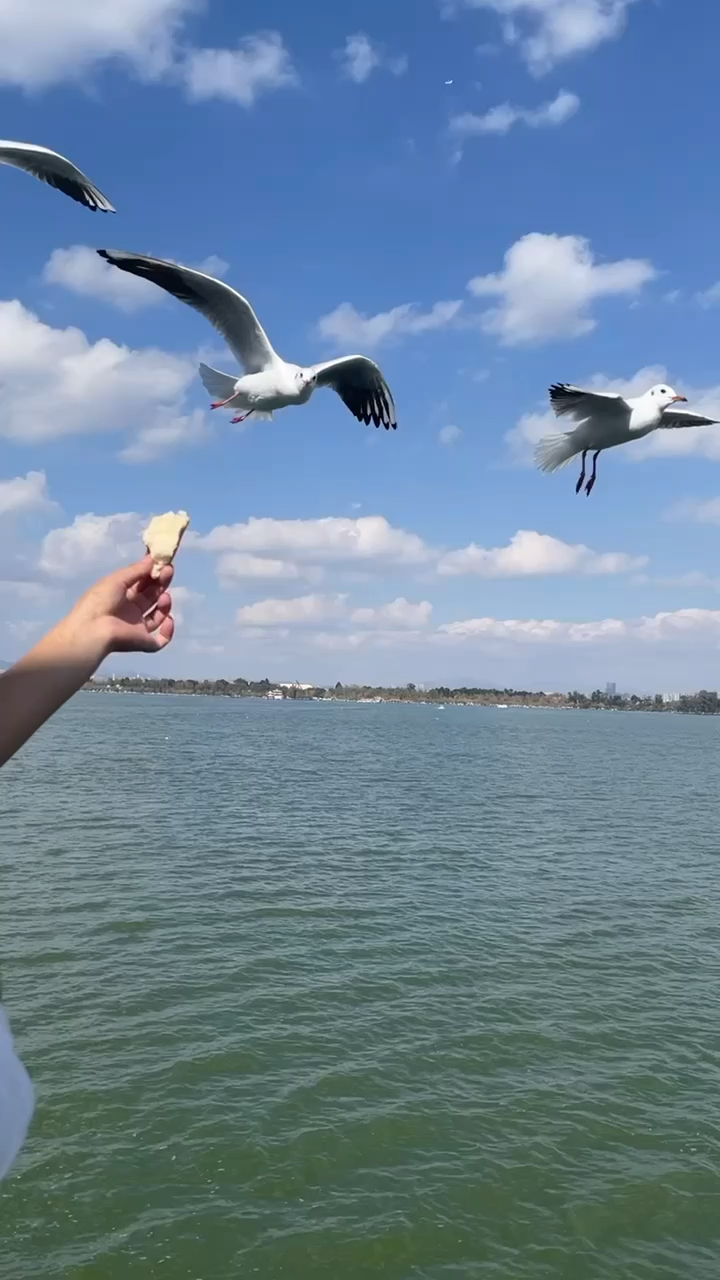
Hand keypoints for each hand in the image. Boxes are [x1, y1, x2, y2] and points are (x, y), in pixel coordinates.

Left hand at [58, 556, 174, 658]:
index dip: (153, 573)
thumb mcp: (116, 579)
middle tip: (168, 571)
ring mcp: (138, 628)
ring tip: (164, 596)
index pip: (142, 583)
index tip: (162, 561)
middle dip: (161, 583)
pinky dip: (168, 631)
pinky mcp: (144, 643)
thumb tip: (152, 558)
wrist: (92, 630)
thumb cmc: (99, 601)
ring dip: (165, 604)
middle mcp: (131, 611)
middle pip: (152, 596)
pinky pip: (161, 640)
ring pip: (158, 616)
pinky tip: (168, 619)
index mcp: (122, 596)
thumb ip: (136, 570)